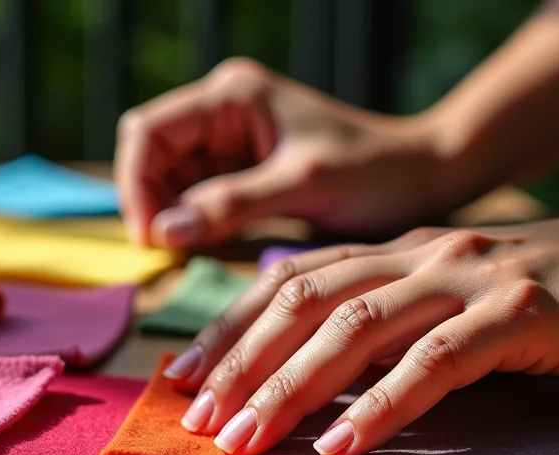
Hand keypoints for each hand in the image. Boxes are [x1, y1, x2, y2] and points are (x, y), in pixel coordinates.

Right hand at [115, 57, 452, 248]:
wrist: (421, 177)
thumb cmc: (373, 173)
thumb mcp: (301, 186)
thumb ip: (231, 204)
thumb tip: (163, 232)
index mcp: (233, 97)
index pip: (149, 132)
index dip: (137, 184)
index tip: (150, 238)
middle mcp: (226, 112)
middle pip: (155, 156)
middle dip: (153, 202)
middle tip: (167, 254)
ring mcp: (235, 143)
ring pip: (174, 180)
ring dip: (173, 216)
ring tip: (189, 253)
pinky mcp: (248, 172)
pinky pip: (202, 197)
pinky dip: (197, 222)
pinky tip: (208, 245)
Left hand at [163, 191, 558, 454]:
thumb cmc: (548, 293)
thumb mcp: (451, 299)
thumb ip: (390, 320)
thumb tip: (318, 369)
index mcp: (398, 253)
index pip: (291, 284)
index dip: (229, 327)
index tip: (181, 377)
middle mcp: (422, 255)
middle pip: (307, 305)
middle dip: (243, 364)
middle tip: (198, 419)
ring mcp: (470, 279)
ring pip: (359, 330)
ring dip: (293, 388)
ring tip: (247, 439)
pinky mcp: (523, 312)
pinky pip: (437, 362)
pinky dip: (385, 406)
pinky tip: (342, 447)